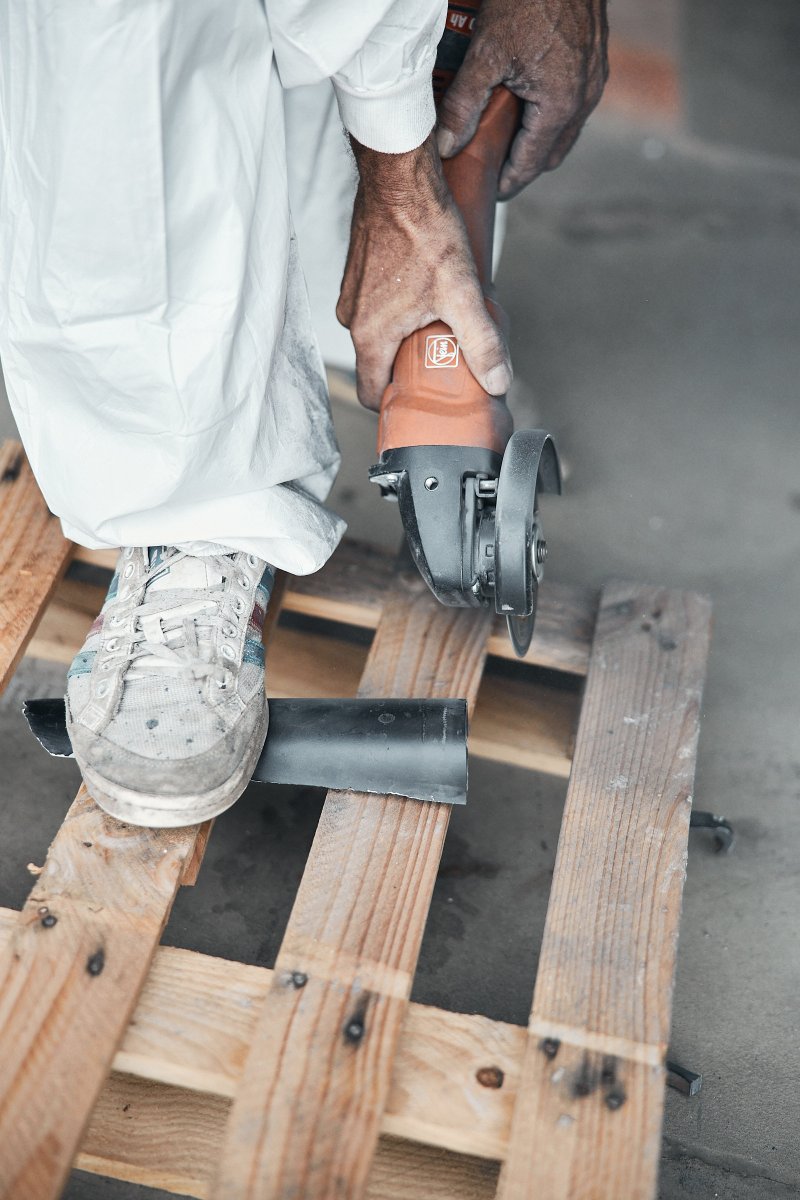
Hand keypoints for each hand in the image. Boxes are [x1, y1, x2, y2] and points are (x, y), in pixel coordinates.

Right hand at [337, 132, 511, 410]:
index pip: (371, 393)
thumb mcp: (462, 293)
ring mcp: (352, 293)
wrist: (399, 175)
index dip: (396, 405)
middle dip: (409, 367)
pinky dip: (399, 309)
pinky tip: (426, 293)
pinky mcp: (358, 272)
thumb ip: (481, 344)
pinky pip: (376, 306)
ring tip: (439, 322)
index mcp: (371, 334)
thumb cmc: (424, 230)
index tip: (422, 402)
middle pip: (378, 364)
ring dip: (406, 335)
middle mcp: (352, 317)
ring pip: (378, 333)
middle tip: (444, 360)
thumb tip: (498, 383)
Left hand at [437, 0, 607, 198]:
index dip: (506, 184)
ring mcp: (593, 79)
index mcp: (560, 106)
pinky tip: (525, 105)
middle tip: (491, 170)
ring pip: (563, 131)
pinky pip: (572, 105)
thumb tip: (445, 147)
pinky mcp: (594, 60)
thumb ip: (463, 105)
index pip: (529, 166)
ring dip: (536, 141)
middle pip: (550, 155)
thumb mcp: (485, 53)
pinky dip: (549, 116)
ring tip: (504, 142)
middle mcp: (584, 99)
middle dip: (522, 167)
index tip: (487, 194)